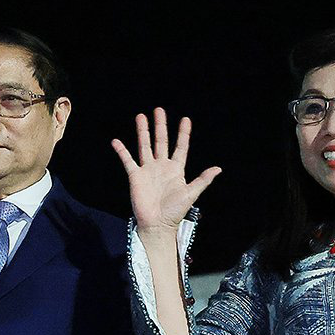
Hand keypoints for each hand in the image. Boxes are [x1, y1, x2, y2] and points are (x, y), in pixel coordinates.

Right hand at [109, 108, 220, 232]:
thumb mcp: (191, 194)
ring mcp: (148, 170)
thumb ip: (202, 180)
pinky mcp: (135, 176)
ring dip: (143, 131)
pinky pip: (128, 161)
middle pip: (161, 141)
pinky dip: (122, 151)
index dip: (183, 134)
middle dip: (160, 126)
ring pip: (145, 146)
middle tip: (158, 110)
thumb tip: (218, 168)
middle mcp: (161, 167)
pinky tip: (116, 141)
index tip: (185, 119)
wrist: (157, 224)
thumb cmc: (175, 211)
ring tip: (141, 116)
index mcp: (176, 169)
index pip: (180, 147)